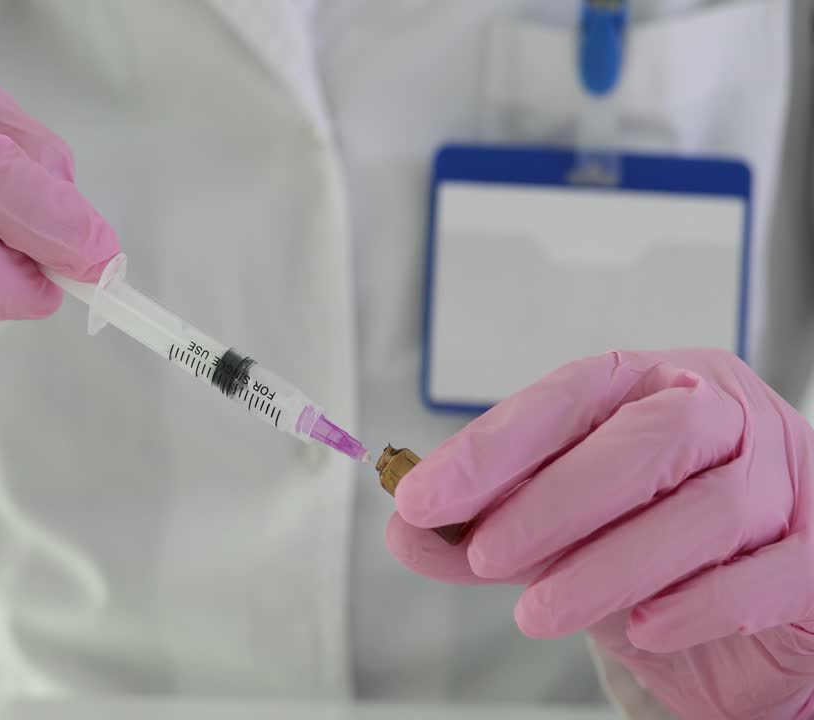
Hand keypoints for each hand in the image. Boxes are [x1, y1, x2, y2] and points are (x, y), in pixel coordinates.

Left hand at [385, 349, 813, 718]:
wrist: (740, 632)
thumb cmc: (644, 556)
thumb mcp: (551, 537)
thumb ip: (482, 528)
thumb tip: (407, 529)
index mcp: (652, 384)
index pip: (572, 394)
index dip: (494, 446)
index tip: (422, 497)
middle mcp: (728, 415)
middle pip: (651, 436)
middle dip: (554, 500)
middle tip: (484, 555)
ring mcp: (789, 478)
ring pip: (708, 506)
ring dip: (610, 564)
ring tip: (540, 611)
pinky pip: (773, 571)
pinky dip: (702, 602)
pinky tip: (644, 628)